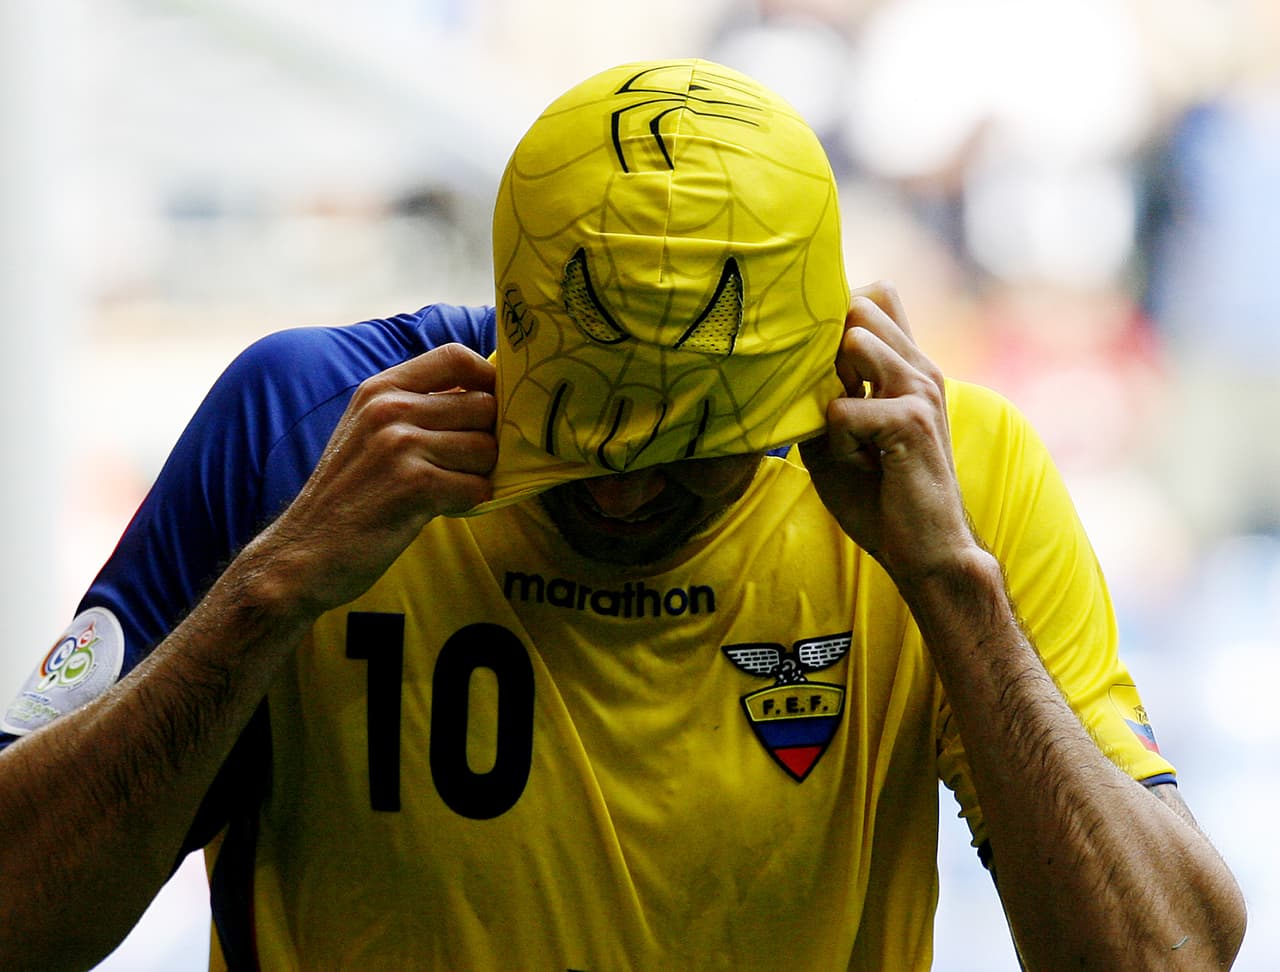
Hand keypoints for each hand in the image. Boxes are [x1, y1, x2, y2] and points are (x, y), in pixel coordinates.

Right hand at [258, 343, 496, 616]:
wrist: (305, 552)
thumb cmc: (348, 495)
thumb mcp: (368, 431)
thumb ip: (415, 406)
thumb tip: (483, 395)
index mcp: (380, 389)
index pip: (455, 357)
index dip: (488, 378)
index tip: (493, 405)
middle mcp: (389, 409)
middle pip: (483, 405)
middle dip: (484, 439)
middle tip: (460, 465)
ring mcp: (400, 445)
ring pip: (486, 449)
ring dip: (477, 474)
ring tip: (443, 488)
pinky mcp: (414, 485)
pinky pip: (478, 486)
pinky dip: (468, 502)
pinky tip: (438, 508)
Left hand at [799, 283, 976, 582]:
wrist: (927, 551)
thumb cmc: (882, 498)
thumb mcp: (841, 439)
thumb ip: (821, 398)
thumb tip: (780, 367)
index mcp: (908, 367)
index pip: (875, 296)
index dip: (837, 318)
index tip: (819, 362)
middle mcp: (919, 367)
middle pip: (859, 305)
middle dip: (828, 350)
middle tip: (834, 406)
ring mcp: (920, 389)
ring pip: (852, 340)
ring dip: (832, 392)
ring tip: (848, 437)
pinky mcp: (912, 421)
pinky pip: (841, 408)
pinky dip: (836, 441)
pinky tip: (860, 465)